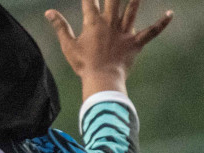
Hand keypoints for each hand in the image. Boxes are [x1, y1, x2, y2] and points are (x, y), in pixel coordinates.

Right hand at [46, 0, 172, 95]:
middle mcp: (110, 24)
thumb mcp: (68, 45)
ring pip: (131, 12)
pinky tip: (170, 14)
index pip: (89, 4)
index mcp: (93, 24)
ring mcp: (124, 33)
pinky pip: (151, 32)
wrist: (101, 79)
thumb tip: (49, 12)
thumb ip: (60, 27)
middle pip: (113, 1)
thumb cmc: (83, 64)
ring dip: (135, 0)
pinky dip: (161, 23)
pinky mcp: (135, 42)